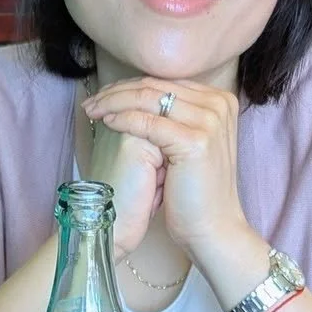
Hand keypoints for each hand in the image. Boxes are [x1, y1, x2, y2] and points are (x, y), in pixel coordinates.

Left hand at [83, 78, 248, 260]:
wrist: (212, 228)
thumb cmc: (194, 191)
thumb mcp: (186, 144)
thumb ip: (172, 117)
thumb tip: (134, 95)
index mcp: (219, 101)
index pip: (165, 83)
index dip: (129, 87)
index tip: (103, 96)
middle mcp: (219, 104)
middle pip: (156, 87)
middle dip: (117, 92)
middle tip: (91, 102)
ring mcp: (210, 121)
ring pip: (150, 100)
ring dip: (115, 103)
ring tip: (93, 110)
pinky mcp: (196, 140)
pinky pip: (149, 123)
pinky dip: (124, 120)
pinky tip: (107, 123)